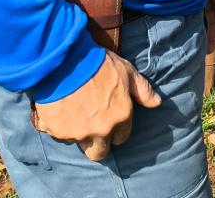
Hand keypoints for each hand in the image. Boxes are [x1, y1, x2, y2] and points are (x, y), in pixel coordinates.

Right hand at [32, 49, 160, 161]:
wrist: (65, 60)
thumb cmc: (98, 63)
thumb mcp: (127, 71)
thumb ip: (142, 90)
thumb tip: (157, 103)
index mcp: (121, 116)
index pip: (121, 138)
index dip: (116, 128)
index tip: (109, 117)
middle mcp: (101, 130)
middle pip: (100, 152)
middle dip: (97, 143)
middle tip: (91, 125)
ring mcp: (78, 133)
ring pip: (79, 143)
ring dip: (78, 133)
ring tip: (74, 112)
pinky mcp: (57, 131)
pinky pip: (60, 135)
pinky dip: (60, 125)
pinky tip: (60, 108)